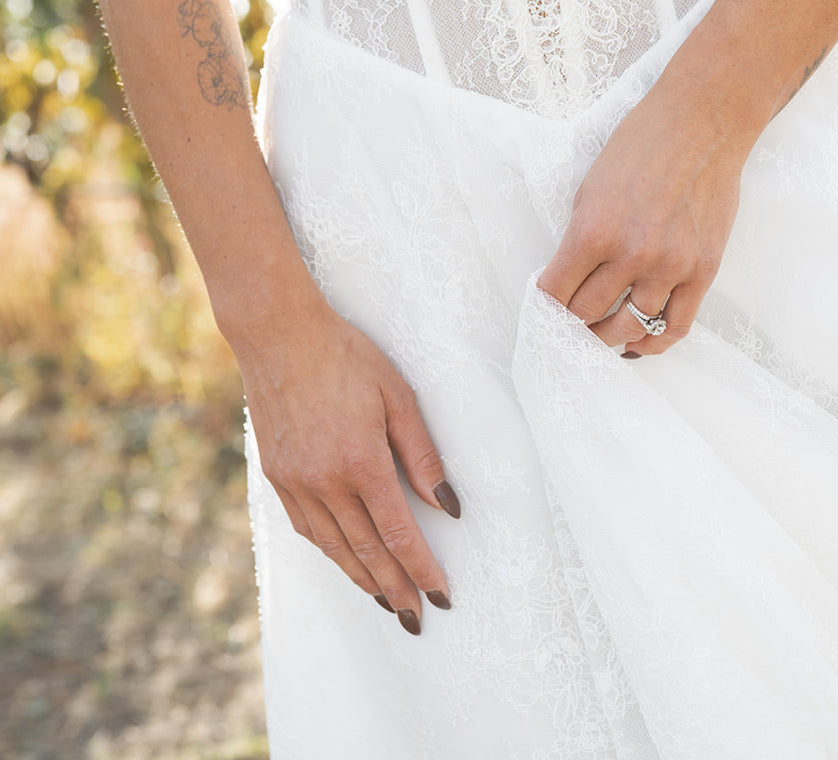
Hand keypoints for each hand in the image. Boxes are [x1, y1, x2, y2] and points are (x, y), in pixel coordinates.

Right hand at [234, 285, 460, 634]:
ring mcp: (295, 481)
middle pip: (367, 551)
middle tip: (416, 617)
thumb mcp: (396, 394)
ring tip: (385, 600)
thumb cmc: (346, 356)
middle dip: (395, 588)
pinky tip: (345, 559)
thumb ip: (422, 453)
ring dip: (362, 578)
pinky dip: (330, 551)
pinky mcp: (276, 475)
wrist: (279, 334)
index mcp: (361, 461)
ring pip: (334, 547)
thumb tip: (446, 504)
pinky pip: (306, 527)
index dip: (422, 569)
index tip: (441, 595)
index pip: (399, 533)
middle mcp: (325, 481)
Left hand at [537, 73, 749, 355]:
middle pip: (588, 315)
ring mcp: (671, 266)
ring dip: (609, 337)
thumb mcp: (591, 185)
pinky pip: (676, 325)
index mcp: (594, 229)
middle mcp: (631, 254)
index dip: (543, 307)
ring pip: (631, 327)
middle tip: (566, 328)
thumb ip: (581, 234)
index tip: (542, 312)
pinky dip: (654, 342)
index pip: (555, 291)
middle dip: (571, 325)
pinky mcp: (703, 271)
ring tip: (599, 336)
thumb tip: (569, 277)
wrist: (702, 123)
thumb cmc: (642, 144)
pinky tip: (639, 343)